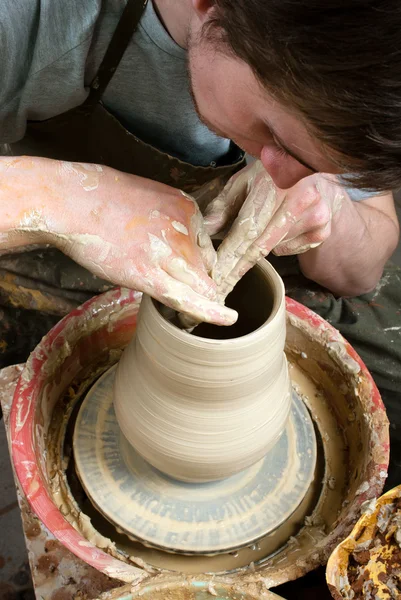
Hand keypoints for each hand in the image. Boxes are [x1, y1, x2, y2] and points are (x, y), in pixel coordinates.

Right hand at [0, 158, 236, 325]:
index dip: (199, 267)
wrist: (73, 201)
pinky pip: (186, 298)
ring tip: (189, 308)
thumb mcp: (151, 198)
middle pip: (206, 269)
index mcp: (187, 209)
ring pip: (200, 285)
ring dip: (201, 300)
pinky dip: (209, 311)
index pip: (206, 248)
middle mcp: (184, 229)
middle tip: (190, 296)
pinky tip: (228, 319)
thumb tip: (176, 240)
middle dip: (204, 286)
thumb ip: (170, 219)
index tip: (190, 277)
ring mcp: (167, 251)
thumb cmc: (104, 200)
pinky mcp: (148, 273)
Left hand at [204, 161, 343, 298]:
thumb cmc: (270, 176)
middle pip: (261, 246)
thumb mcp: (243, 183)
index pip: (246, 229)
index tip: (216, 275)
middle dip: (237, 269)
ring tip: (263, 221)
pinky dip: (280, 245)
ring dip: (259, 246)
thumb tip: (205, 230)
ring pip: (274, 248)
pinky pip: (290, 249)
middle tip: (222, 287)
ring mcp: (314, 216)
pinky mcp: (322, 229)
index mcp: (273, 185)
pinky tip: (282, 224)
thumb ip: (223, 206)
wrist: (310, 168)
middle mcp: (298, 199)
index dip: (230, 255)